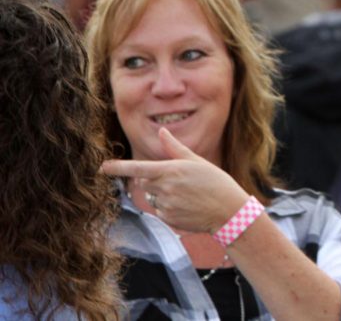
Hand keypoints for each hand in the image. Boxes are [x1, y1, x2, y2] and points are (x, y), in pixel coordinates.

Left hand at [101, 128, 248, 233]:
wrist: (228, 210)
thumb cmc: (215, 182)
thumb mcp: (196, 161)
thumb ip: (175, 148)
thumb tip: (162, 132)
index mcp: (170, 170)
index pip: (137, 169)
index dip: (117, 168)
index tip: (102, 167)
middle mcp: (164, 188)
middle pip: (145, 182)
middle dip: (155, 180)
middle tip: (179, 181)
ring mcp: (165, 205)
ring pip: (152, 197)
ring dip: (162, 195)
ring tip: (187, 195)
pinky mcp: (167, 219)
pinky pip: (159, 211)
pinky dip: (169, 208)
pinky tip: (187, 207)